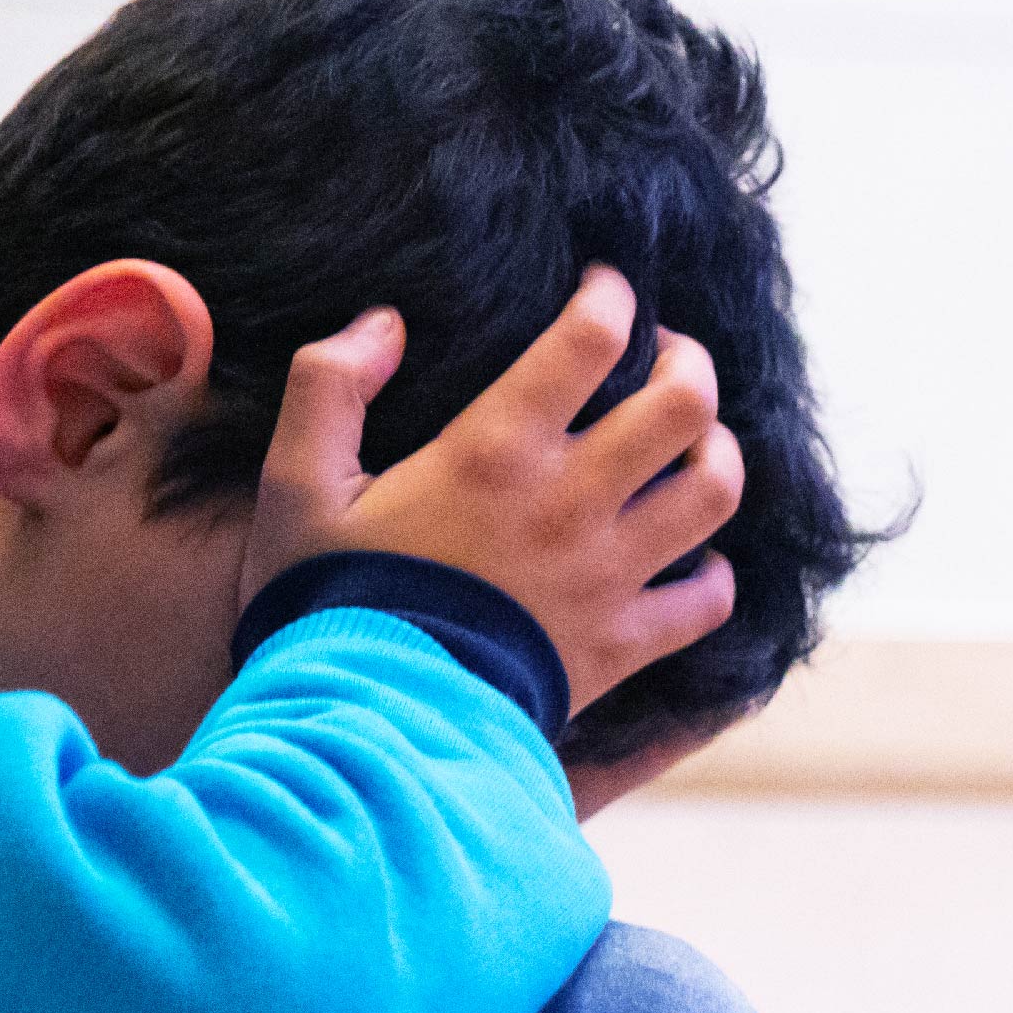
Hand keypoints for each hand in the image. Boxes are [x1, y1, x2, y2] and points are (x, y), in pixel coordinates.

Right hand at [247, 269, 743, 714]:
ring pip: (715, 491)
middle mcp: (570, 502)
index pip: (592, 337)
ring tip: (693, 444)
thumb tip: (385, 323)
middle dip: (690, 363)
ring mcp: (607, 576)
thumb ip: (329, 384)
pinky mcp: (622, 645)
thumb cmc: (327, 599)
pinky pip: (708, 602)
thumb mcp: (295, 482)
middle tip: (667, 357)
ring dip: (717, 454)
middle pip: (686, 404)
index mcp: (495, 449)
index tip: (606, 289)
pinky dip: (714, 576)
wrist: (366, 724)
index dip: (613, 295)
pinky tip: (690, 560)